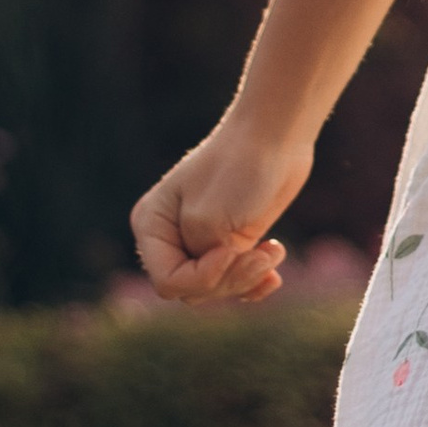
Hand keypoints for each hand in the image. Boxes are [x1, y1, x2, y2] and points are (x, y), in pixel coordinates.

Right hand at [130, 113, 312, 305]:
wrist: (276, 136)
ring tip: (273, 252)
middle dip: (230, 279)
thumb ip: (202, 259)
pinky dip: (254, 284)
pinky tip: (274, 276)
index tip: (231, 249)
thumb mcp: (210, 219)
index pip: (167, 281)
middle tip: (262, 256)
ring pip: (216, 288)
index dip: (203, 277)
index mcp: (151, 226)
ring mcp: (200, 241)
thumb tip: (211, 284)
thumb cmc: (239, 169)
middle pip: (192, 290)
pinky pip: (234, 282)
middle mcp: (170, 237)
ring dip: (248, 278)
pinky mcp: (230, 243)